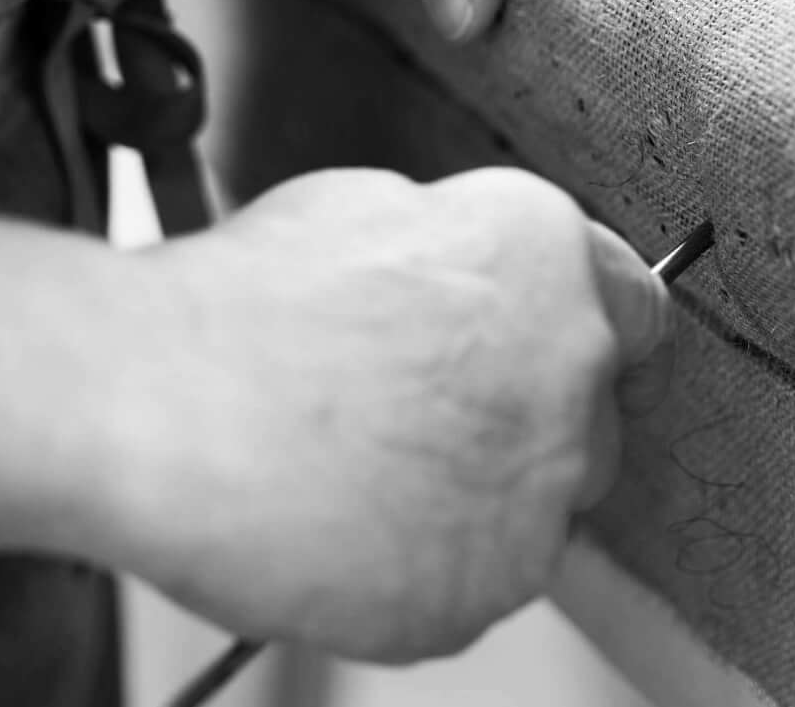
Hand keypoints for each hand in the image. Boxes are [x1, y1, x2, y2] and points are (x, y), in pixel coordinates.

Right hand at [93, 167, 666, 662]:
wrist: (160, 407)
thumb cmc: (235, 306)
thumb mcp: (366, 209)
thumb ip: (457, 252)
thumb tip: (461, 282)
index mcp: (545, 258)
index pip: (634, 306)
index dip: (576, 334)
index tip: (543, 357)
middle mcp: (567, 369)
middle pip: (585, 416)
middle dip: (518, 424)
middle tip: (416, 426)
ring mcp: (535, 488)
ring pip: (532, 509)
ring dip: (471, 503)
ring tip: (356, 483)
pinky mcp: (484, 585)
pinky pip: (471, 585)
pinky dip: (419, 573)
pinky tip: (341, 534)